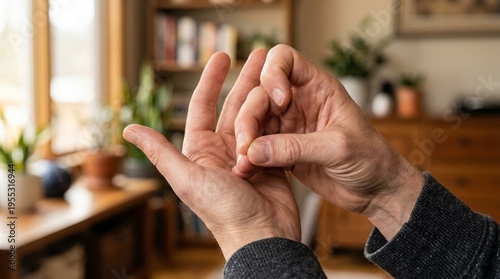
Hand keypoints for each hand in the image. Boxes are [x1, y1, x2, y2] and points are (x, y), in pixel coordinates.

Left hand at [123, 50, 299, 259]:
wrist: (261, 235)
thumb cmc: (223, 211)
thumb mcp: (187, 178)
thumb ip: (160, 152)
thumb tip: (128, 129)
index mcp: (201, 150)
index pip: (204, 106)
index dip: (211, 79)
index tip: (222, 55)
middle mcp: (223, 149)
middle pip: (234, 105)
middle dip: (245, 79)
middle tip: (260, 55)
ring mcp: (249, 154)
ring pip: (257, 116)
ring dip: (265, 94)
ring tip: (277, 73)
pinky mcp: (271, 161)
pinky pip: (275, 132)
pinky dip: (280, 116)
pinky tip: (288, 98)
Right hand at [233, 45, 424, 239]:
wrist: (376, 190)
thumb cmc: (371, 159)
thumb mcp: (337, 147)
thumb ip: (295, 147)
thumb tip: (254, 150)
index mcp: (317, 88)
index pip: (283, 59)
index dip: (273, 73)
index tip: (280, 102)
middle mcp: (298, 102)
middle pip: (259, 94)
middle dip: (249, 117)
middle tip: (247, 145)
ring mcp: (288, 126)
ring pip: (253, 121)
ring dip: (244, 139)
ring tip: (243, 163)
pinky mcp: (281, 150)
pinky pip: (256, 147)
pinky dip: (248, 157)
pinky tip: (245, 170)